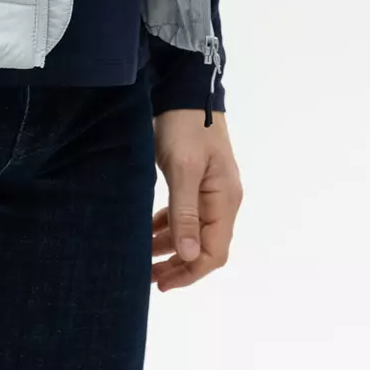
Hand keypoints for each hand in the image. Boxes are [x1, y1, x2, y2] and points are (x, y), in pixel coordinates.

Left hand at [151, 110, 241, 291]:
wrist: (185, 88)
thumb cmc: (184, 126)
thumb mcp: (183, 168)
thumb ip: (186, 213)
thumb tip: (190, 257)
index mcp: (225, 200)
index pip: (214, 252)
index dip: (190, 272)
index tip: (162, 282)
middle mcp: (222, 199)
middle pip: (205, 247)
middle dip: (179, 265)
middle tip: (148, 277)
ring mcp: (210, 190)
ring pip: (193, 232)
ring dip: (170, 247)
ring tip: (143, 259)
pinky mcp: (196, 180)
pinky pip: (185, 214)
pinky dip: (169, 226)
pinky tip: (150, 230)